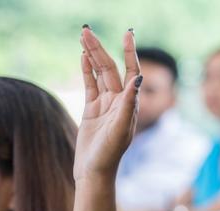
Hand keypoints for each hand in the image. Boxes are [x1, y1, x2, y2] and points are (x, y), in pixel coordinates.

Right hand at [73, 27, 140, 181]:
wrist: (94, 171)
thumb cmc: (110, 154)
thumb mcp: (121, 129)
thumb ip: (129, 104)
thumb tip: (138, 78)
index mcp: (129, 104)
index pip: (132, 71)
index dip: (129, 52)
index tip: (127, 34)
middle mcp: (119, 101)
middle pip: (110, 69)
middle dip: (99, 49)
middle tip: (86, 30)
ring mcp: (105, 104)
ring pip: (99, 74)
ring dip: (91, 56)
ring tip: (83, 37)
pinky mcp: (91, 109)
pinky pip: (89, 85)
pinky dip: (86, 70)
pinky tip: (82, 57)